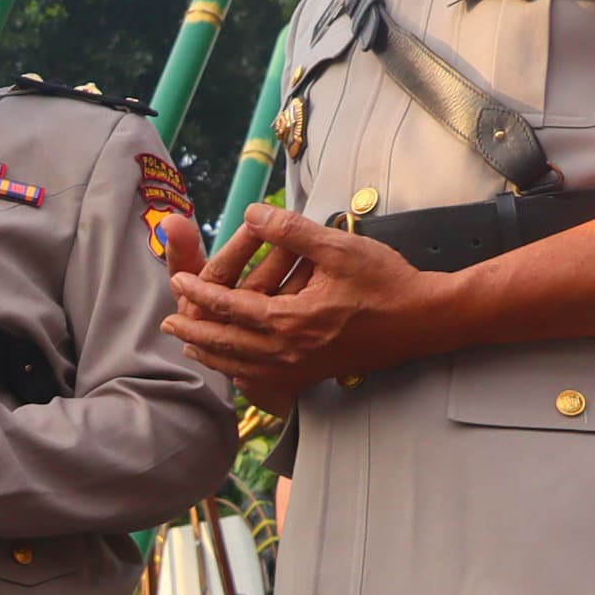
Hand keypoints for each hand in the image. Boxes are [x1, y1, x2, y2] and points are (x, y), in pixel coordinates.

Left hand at [170, 203, 440, 407]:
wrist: (425, 320)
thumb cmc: (386, 282)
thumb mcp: (338, 247)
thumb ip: (291, 230)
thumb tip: (252, 212)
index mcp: (290, 320)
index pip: (229, 307)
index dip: (200, 293)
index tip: (178, 282)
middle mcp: (289, 352)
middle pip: (226, 345)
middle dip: (194, 332)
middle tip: (169, 323)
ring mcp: (301, 369)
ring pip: (242, 367)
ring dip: (213, 355)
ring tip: (192, 347)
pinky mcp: (314, 376)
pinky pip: (266, 381)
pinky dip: (242, 373)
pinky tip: (236, 367)